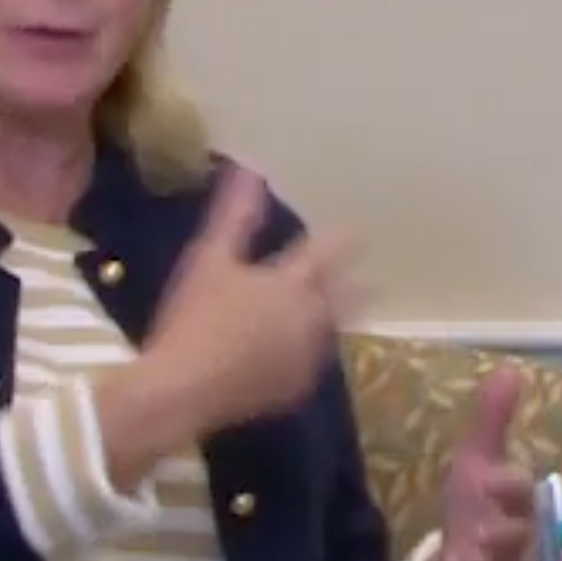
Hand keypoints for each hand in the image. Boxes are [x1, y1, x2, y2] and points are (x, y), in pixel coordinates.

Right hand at [105, 167, 356, 484]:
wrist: (186, 389)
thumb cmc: (195, 317)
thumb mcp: (209, 259)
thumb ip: (233, 216)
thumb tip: (249, 171)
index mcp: (292, 283)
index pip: (328, 252)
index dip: (344, 240)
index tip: (358, 233)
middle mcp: (311, 318)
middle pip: (345, 298)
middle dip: (359, 288)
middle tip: (375, 285)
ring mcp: (307, 357)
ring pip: (331, 333)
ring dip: (338, 321)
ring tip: (347, 317)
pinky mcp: (295, 388)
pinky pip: (310, 365)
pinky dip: (310, 354)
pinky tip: (306, 356)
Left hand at [418, 364, 534, 560]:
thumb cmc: (475, 503)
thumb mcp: (477, 457)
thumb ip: (493, 417)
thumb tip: (511, 369)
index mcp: (507, 497)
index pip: (517, 488)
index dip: (510, 485)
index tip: (500, 479)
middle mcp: (507, 533)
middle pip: (510, 532)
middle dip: (499, 528)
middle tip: (480, 527)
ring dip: (479, 560)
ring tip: (464, 558)